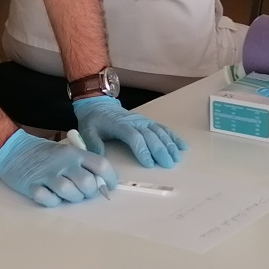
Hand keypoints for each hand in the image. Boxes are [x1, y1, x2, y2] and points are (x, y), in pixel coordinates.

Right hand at [0, 129, 115, 206]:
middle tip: (83, 192)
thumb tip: (101, 184)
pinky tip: (49, 195)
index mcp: (73, 153)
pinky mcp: (31, 185)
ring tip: (66, 195)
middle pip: (87, 183)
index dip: (110, 179)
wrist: (12, 149)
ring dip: (71, 198)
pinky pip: (48, 200)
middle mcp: (63, 163)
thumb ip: (83, 165)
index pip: (101, 165)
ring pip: (69, 192)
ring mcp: (47, 174)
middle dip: (89, 193)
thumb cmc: (43, 154)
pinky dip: (51, 201)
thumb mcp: (65, 152)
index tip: (109, 187)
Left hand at [72, 95, 186, 167]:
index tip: (150, 164)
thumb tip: (100, 159)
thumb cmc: (94, 121)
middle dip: (161, 150)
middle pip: (151, 136)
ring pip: (159, 132)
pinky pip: (163, 128)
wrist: (98, 105)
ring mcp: (143, 121)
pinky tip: (182, 146)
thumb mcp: (87, 132)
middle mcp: (135, 122)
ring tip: (177, 158)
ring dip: (170, 145)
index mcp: (120, 125)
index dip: (143, 150)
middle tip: (169, 164)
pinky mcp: (148, 121)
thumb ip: (94, 145)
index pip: (135, 138)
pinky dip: (173, 137)